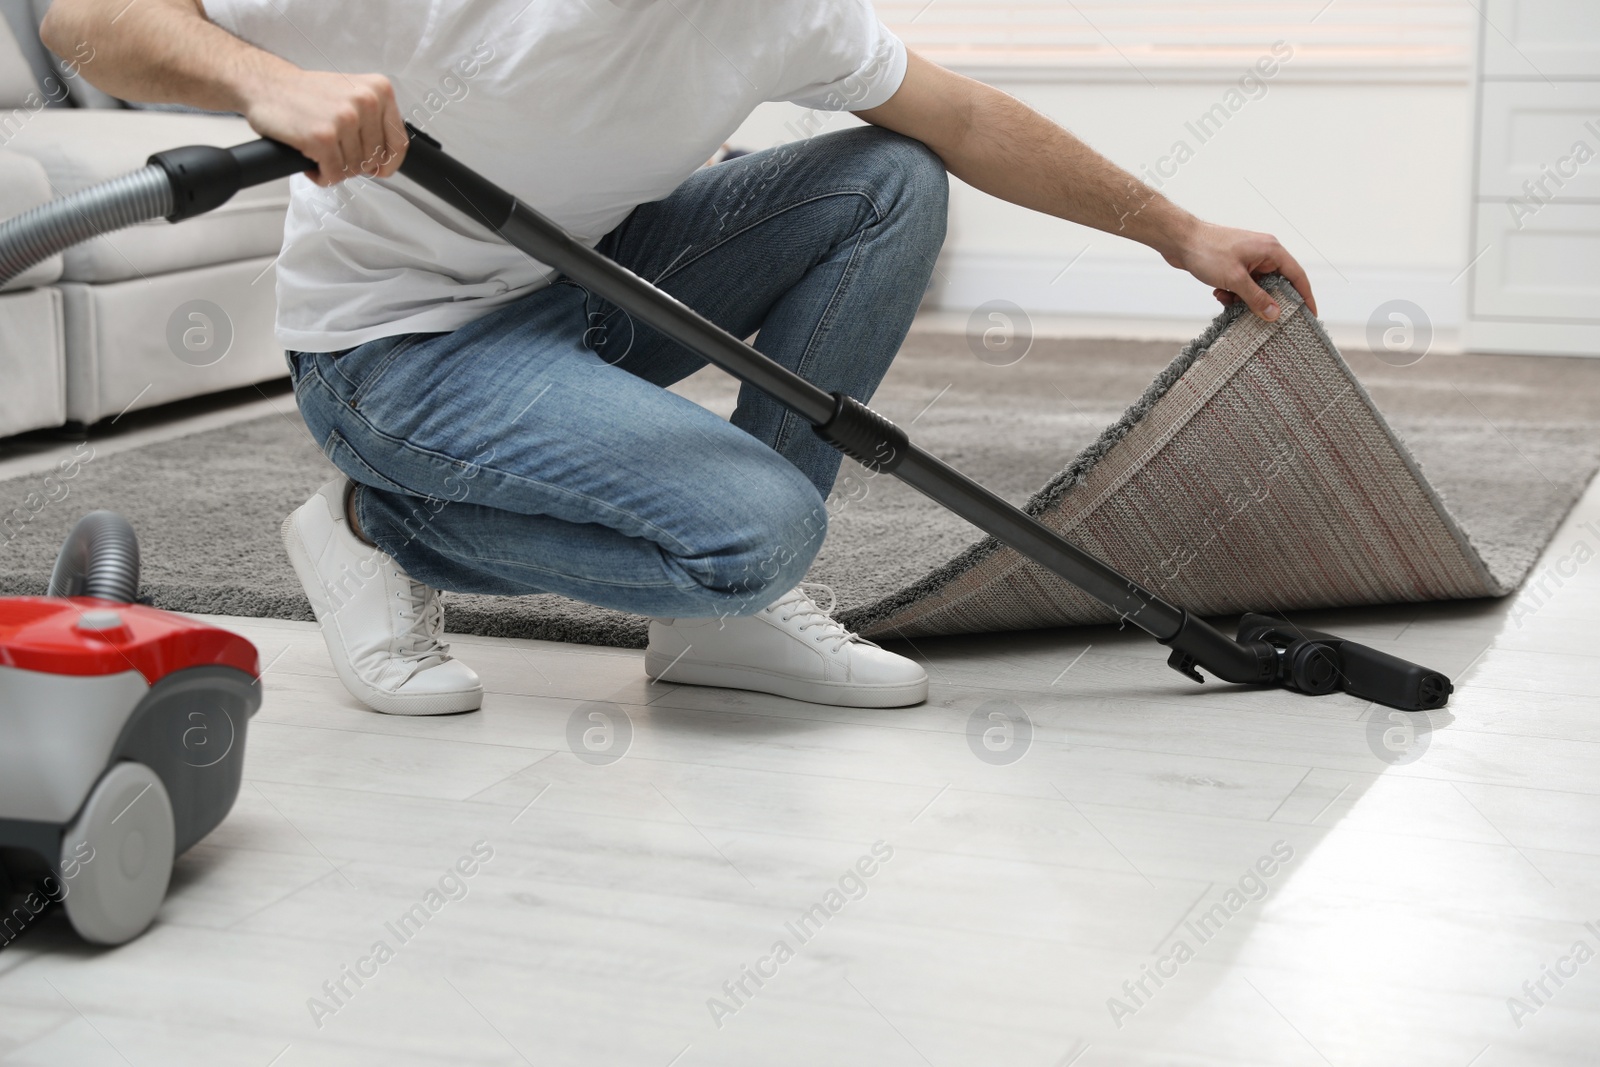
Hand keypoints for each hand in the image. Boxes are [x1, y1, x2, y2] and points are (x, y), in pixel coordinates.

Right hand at [242, 68, 406, 185]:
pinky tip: (310, 162)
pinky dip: (321, 176)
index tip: (379, 169)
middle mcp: (366, 102)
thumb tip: (386, 160)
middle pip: (374, 159)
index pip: (399, 142)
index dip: (389, 163)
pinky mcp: (323, 137)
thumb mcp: (352, 95)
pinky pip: (333, 175)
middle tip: (333, 152)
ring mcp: (345, 119)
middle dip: (353, 163)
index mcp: (379, 90)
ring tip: (318, 151)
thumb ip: (374, 121)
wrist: (266, 84)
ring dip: (334, 169)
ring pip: (353, 169)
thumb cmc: (307, 94)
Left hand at [1165, 220, 1317, 321]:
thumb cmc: (1207, 252)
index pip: (1297, 276)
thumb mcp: (1235, 280)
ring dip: (1245, 299)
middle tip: (1265, 320)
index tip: (1311, 315)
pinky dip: (1233, 293)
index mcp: (1271, 250)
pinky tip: (1219, 294)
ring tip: (1230, 302)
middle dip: (1267, 301)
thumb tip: (1275, 314)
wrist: (1179, 240)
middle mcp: (1263, 253)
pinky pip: (1242, 285)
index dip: (1306, 296)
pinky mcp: (1234, 264)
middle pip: (1277, 284)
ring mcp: (1248, 258)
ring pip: (1256, 287)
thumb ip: (1257, 298)